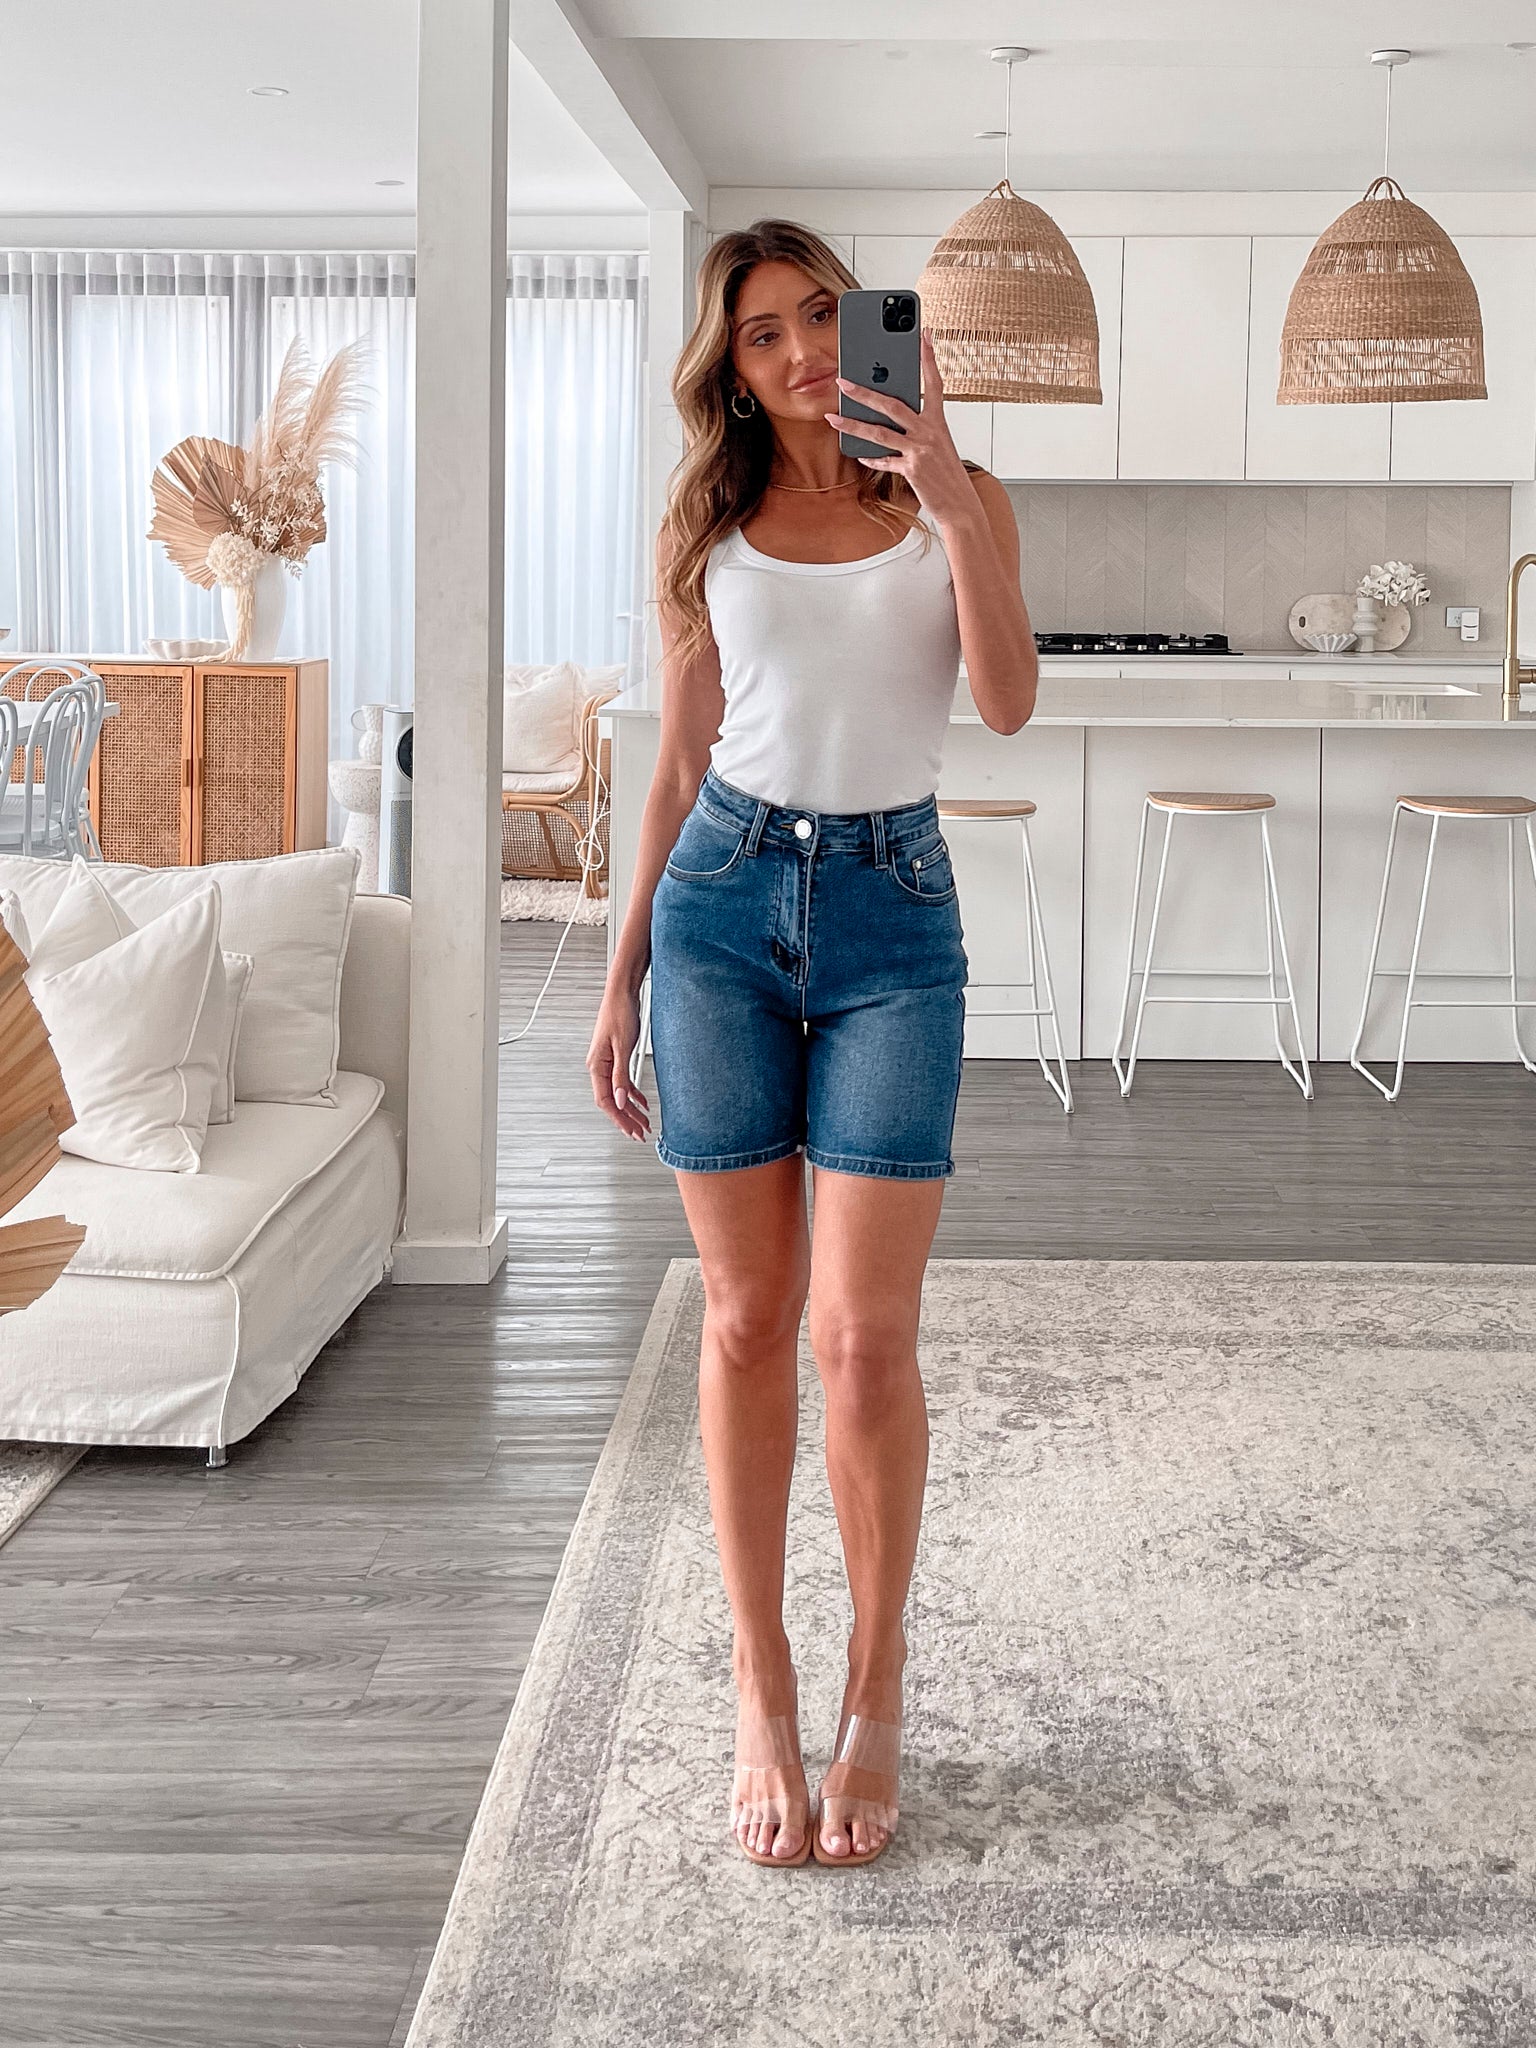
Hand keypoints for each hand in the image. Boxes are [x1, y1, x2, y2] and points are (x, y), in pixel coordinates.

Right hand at [588, 985, 650, 1141]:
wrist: (622, 994)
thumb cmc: (619, 1013)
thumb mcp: (623, 1047)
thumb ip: (620, 1076)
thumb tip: (619, 1100)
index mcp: (596, 1065)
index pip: (604, 1100)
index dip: (618, 1118)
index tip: (631, 1131)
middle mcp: (599, 1066)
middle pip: (611, 1101)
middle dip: (626, 1119)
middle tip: (640, 1133)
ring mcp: (607, 1062)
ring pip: (617, 1093)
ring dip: (630, 1109)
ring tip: (644, 1122)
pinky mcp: (616, 1057)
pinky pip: (622, 1081)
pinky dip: (632, 1093)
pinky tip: (642, 1102)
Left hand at [824, 327, 976, 527]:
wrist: (960, 505)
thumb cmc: (947, 473)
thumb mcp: (938, 444)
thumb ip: (918, 427)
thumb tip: (891, 415)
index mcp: (938, 421)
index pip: (934, 382)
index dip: (928, 358)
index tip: (923, 334)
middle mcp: (929, 432)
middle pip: (892, 404)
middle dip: (864, 392)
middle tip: (843, 381)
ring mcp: (919, 451)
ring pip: (879, 433)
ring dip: (853, 425)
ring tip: (833, 418)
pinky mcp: (911, 470)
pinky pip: (884, 461)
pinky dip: (871, 458)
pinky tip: (859, 454)